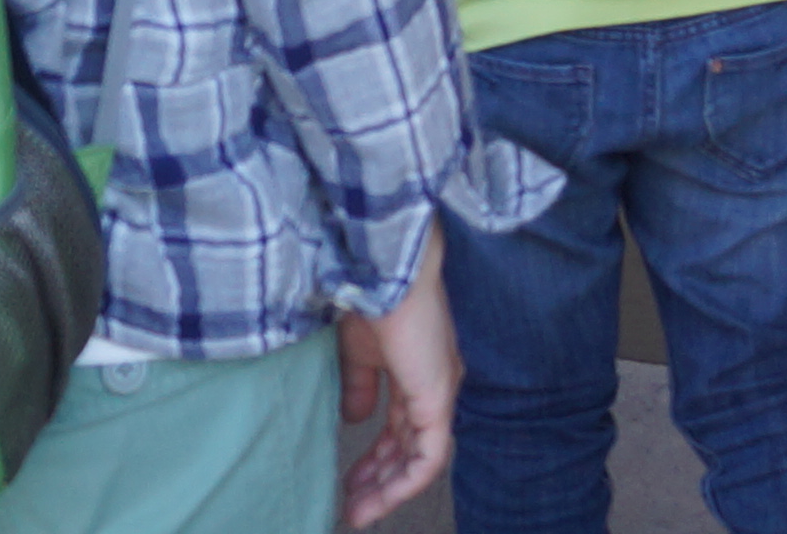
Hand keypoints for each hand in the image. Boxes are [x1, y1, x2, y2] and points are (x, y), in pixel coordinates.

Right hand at [338, 265, 455, 525]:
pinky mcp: (438, 400)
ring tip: (357, 513)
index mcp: (416, 372)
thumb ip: (359, 386)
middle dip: (379, 480)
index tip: (348, 484)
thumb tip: (357, 419)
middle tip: (350, 507)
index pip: (400, 428)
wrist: (382, 277)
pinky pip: (429, 457)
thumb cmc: (369, 302)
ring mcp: (439, 394)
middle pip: (409, 447)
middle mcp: (433, 386)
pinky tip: (381, 498)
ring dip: (388, 489)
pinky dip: (406, 482)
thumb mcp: (356, 352)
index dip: (375, 458)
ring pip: (420, 458)